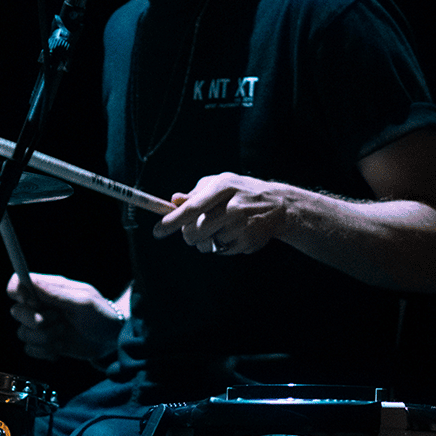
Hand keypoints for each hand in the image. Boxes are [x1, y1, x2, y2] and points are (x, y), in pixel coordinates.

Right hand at [7, 272, 123, 363]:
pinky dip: (44, 351)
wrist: (114, 341)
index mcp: (49, 288)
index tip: (34, 302)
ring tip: (63, 335)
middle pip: (16, 311)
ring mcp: (42, 326)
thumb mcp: (83, 301)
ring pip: (22, 333)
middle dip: (34, 320)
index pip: (17, 282)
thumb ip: (56, 293)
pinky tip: (60, 348)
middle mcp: (41, 306)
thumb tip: (31, 281)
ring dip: (43, 338)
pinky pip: (30, 349)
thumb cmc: (103, 315)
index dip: (18, 293)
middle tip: (57, 321)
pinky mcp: (45, 343)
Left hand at [155, 172, 287, 254]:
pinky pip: (221, 251)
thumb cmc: (241, 192)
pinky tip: (234, 234)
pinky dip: (222, 246)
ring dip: (206, 241)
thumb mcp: (221, 184)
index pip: (192, 207)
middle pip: (195, 231)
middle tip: (194, 230)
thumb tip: (174, 201)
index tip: (157, 232)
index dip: (172, 221)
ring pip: (206, 244)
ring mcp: (242, 226)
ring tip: (221, 228)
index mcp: (224, 186)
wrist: (279, 205)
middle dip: (188, 234)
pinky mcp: (248, 242)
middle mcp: (234, 206)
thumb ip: (196, 193)